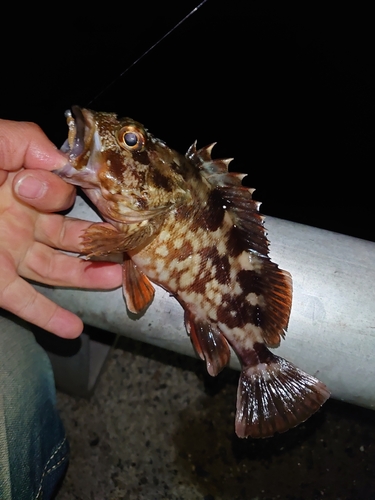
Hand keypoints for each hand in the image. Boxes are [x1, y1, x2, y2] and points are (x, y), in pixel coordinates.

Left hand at [0, 119, 121, 337]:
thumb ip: (25, 141)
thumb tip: (62, 161)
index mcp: (22, 186)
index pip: (60, 192)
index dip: (57, 191)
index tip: (26, 188)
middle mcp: (22, 220)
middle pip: (71, 234)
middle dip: (100, 241)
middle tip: (129, 246)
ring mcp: (9, 252)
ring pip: (57, 268)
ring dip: (88, 276)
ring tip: (117, 278)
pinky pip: (24, 301)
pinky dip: (48, 317)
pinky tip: (72, 330)